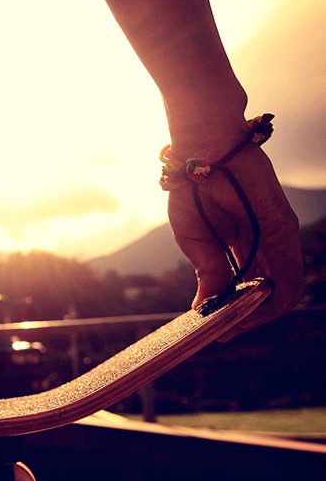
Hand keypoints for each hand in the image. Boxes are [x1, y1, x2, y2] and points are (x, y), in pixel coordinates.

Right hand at [167, 143, 301, 338]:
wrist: (200, 150)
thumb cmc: (193, 188)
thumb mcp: (195, 240)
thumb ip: (208, 273)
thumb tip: (205, 308)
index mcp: (248, 244)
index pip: (254, 287)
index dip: (239, 311)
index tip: (219, 328)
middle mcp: (269, 243)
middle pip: (274, 293)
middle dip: (250, 317)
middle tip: (224, 330)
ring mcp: (279, 236)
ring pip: (286, 290)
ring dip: (259, 314)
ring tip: (231, 324)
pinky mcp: (281, 228)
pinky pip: (286, 274)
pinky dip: (268, 299)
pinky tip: (243, 309)